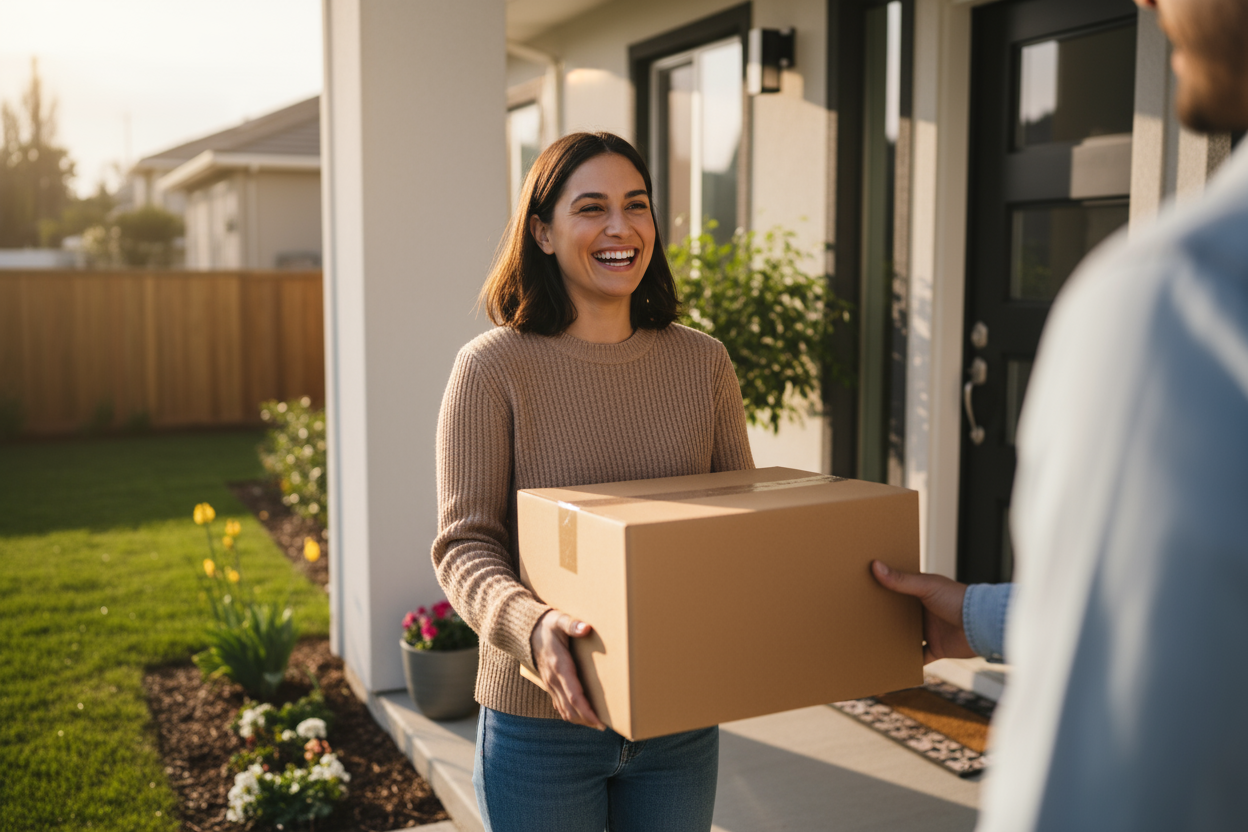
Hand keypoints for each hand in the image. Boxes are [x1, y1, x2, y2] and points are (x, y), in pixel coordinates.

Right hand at [529, 609, 604, 729]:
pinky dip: (571, 713)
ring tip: (595, 724)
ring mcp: (550, 684)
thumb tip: (586, 628)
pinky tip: (581, 715)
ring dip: (579, 719)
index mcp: (559, 667)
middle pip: (570, 709)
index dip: (587, 711)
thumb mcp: (559, 620)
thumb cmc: (547, 625)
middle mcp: (553, 680)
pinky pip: (559, 705)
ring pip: (564, 710)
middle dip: (586, 720)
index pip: (574, 696)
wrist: (526, 631)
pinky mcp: (549, 684)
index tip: (599, 721)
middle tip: (603, 727)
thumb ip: (572, 625)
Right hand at [871, 560, 976, 663]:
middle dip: (885, 618)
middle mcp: (925, 613)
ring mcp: (930, 631)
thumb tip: (876, 565)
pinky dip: (908, 662)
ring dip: (893, 640)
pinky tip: (893, 664)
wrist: (980, 625)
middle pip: (900, 616)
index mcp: (923, 594)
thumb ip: (900, 580)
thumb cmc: (959, 599)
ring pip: (907, 637)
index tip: (865, 590)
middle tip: (862, 618)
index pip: (899, 591)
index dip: (884, 591)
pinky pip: (919, 658)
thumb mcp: (926, 586)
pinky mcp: (936, 649)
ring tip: (871, 642)